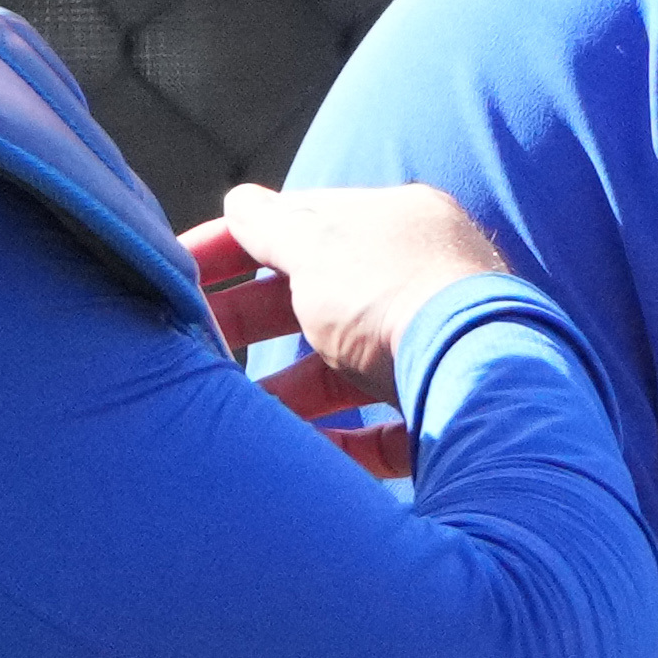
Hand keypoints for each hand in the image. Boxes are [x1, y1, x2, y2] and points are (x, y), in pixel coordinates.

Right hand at [181, 182, 507, 470]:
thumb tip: (242, 203)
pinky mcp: (450, 416)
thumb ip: (273, 225)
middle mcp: (424, 281)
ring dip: (291, 392)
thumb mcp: (316, 245)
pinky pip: (387, 431)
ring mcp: (440, 348)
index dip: (235, 245)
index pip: (304, 226)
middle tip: (193, 346)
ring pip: (349, 370)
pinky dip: (341, 442)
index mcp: (397, 226)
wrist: (480, 375)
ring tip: (239, 413)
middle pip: (320, 301)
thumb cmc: (390, 295)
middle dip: (253, 324)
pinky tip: (300, 453)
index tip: (178, 271)